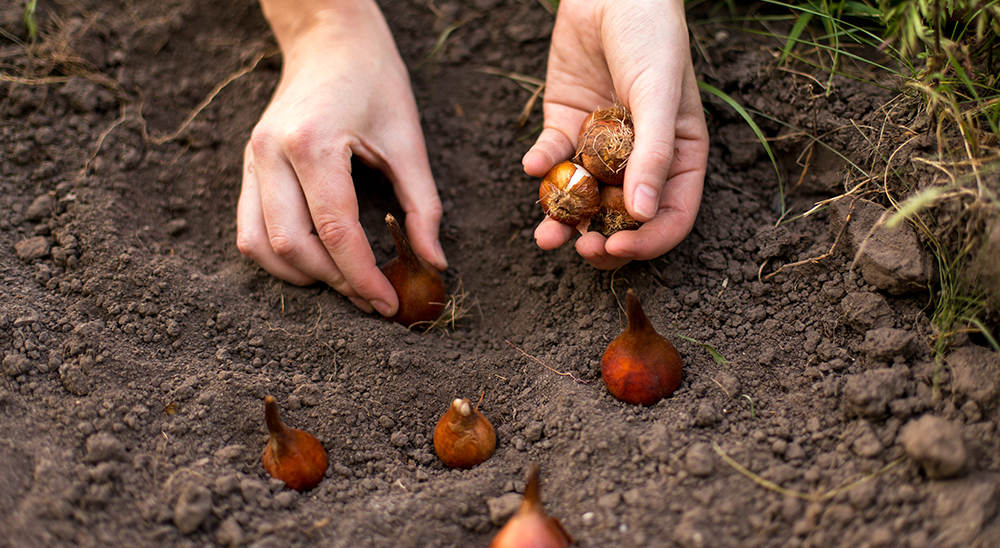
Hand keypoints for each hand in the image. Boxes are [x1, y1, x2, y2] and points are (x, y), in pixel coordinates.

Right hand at [238, 0, 446, 315]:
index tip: (388, 304)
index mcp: (313, 143)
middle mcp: (271, 153)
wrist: (330, 38)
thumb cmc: (375, 80)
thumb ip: (424, 206)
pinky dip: (279, 257)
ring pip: (260, 246)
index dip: (363, 276)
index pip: (335, 231)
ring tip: (345, 283)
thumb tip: (435, 263)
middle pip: (292, 245)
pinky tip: (316, 262)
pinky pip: (249, 229)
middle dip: (335, 282)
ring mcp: (252, 159)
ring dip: (302, 276)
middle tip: (372, 297)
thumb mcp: (409, 140)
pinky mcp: (248, 165)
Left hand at [523, 0, 708, 269]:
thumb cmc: (652, 38)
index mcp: (678, 157)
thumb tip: (644, 215)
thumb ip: (654, 154)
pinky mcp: (566, 126)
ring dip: (563, 220)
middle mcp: (639, 159)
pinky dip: (541, 166)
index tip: (617, 249)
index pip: (669, 216)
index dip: (647, 242)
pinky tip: (532, 164)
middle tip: (580, 248)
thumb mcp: (659, 95)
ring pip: (582, 198)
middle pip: (622, 218)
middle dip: (600, 239)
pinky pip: (552, 158)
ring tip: (546, 235)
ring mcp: (600, 146)